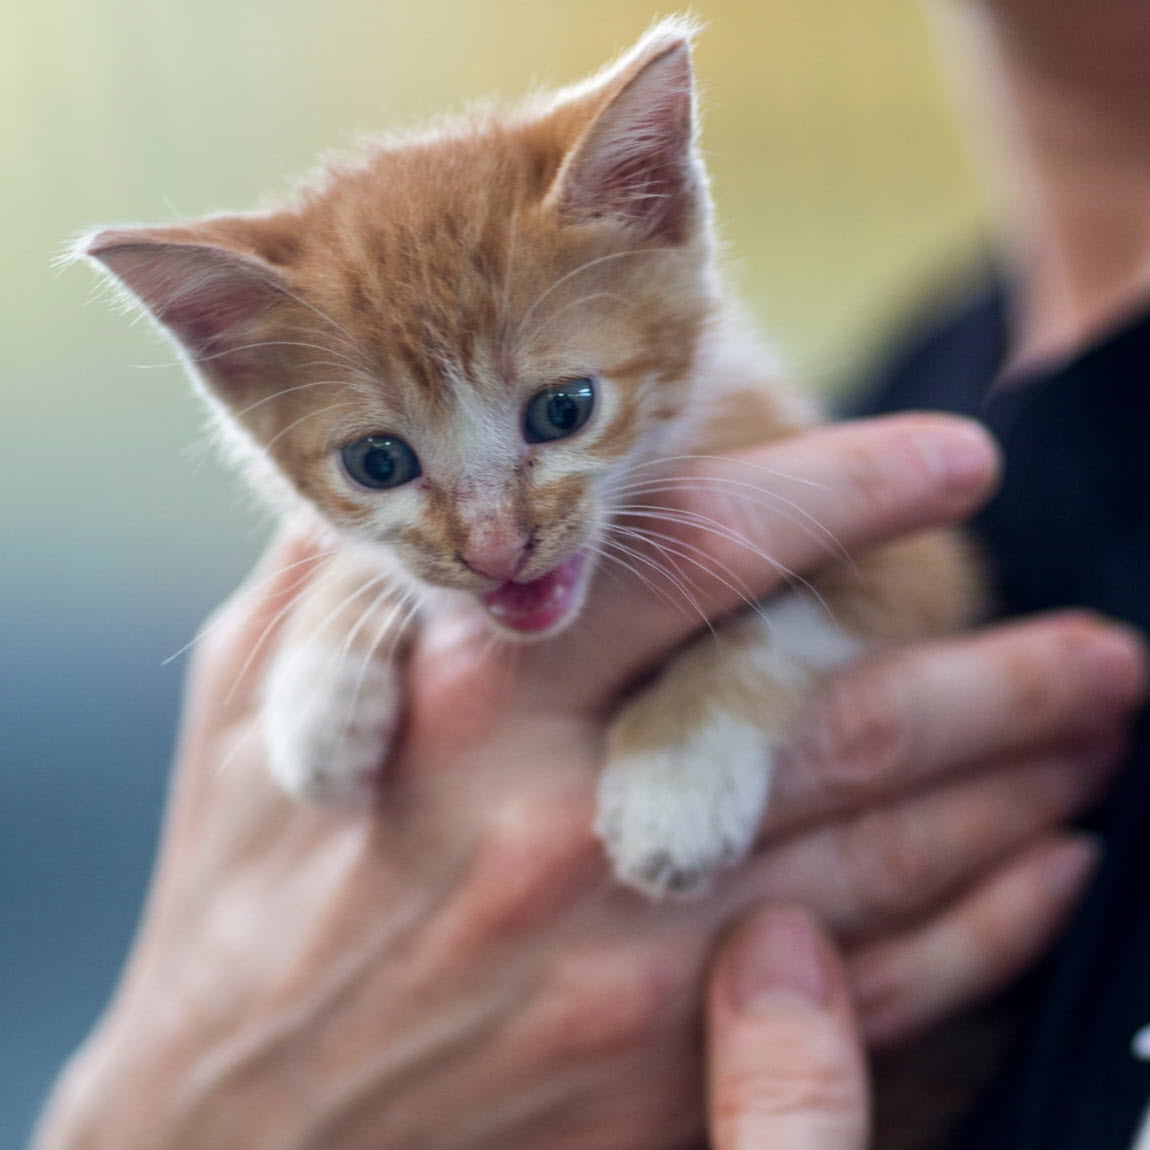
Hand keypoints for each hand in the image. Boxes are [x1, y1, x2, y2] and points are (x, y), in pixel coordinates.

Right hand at [34, 415, 1144, 1148]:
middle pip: (844, 716)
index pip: (701, 551)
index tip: (949, 460)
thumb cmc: (238, 896)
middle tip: (1100, 635)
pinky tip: (1044, 879)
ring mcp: (628, 969)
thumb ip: (361, 573)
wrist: (223, 1134)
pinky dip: (981, 932)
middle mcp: (565, 822)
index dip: (847, 490)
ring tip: (1095, 725)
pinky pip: (874, 1004)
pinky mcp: (660, 1089)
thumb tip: (457, 475)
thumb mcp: (258, 701)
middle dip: (999, 665)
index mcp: (466, 696)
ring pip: (889, 853)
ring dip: (1016, 780)